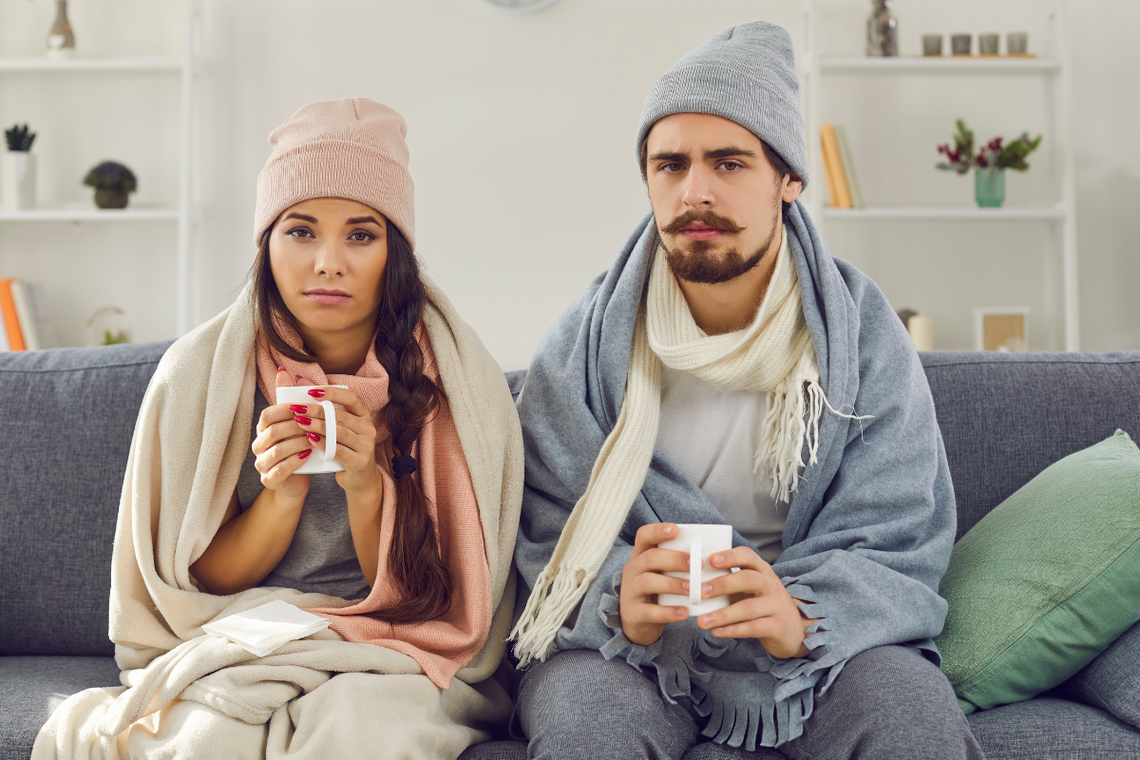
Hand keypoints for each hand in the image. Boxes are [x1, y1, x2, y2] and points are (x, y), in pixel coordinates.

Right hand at [251, 369, 311, 500]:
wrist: (299, 479)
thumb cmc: (298, 447)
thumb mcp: (296, 422)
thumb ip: (291, 399)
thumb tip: (283, 370)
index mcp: (263, 430)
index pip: (268, 415)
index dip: (285, 410)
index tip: (304, 407)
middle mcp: (258, 446)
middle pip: (272, 432)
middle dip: (294, 426)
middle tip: (314, 424)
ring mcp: (262, 464)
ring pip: (276, 451)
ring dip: (297, 443)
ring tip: (315, 439)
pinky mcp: (269, 480)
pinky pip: (280, 469)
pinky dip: (295, 461)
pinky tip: (308, 454)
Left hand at [289, 383, 382, 496]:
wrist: (358, 478)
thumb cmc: (344, 447)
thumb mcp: (336, 426)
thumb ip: (321, 404)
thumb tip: (301, 379)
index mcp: (364, 416)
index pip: (351, 398)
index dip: (331, 393)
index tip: (311, 392)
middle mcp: (368, 429)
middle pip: (340, 415)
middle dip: (317, 411)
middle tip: (297, 409)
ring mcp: (366, 446)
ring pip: (339, 432)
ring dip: (317, 426)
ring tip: (299, 422)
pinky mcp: (359, 462)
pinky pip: (338, 450)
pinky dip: (322, 443)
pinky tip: (309, 439)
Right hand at [619, 523, 690, 646]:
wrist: (638, 622)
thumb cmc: (657, 592)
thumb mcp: (662, 573)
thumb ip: (677, 563)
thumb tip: (713, 554)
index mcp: (640, 556)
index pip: (643, 536)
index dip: (658, 530)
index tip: (676, 530)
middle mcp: (632, 570)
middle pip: (649, 558)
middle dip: (675, 559)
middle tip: (698, 564)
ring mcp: (629, 591)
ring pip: (647, 582)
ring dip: (673, 584)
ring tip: (693, 590)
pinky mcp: (632, 613)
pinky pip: (649, 611)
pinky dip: (668, 612)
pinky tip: (685, 613)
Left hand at [695, 546, 815, 658]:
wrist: (794, 631)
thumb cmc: (763, 606)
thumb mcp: (750, 590)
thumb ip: (730, 584)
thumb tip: (694, 583)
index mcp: (762, 571)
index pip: (748, 556)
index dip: (730, 556)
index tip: (711, 560)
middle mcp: (772, 585)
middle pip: (748, 579)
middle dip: (722, 584)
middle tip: (700, 592)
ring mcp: (777, 606)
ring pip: (748, 608)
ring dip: (722, 615)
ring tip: (702, 622)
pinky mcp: (778, 626)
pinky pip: (753, 627)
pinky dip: (732, 630)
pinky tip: (716, 632)